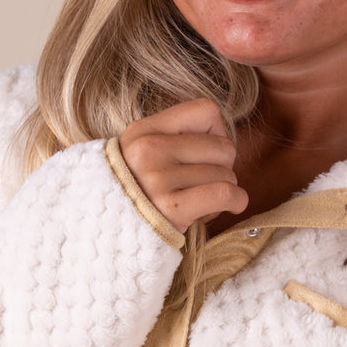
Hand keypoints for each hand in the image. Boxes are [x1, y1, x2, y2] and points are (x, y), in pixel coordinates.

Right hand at [119, 99, 248, 233]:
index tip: (205, 154)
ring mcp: (158, 178)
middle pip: (223, 146)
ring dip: (224, 190)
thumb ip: (174, 137)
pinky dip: (237, 202)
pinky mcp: (172, 207)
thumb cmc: (139, 195)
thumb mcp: (141, 154)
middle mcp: (148, 149)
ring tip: (200, 200)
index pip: (206, 110)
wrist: (109, 236)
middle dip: (223, 168)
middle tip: (203, 184)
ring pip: (227, 174)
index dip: (217, 133)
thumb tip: (221, 133)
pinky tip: (228, 207)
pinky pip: (226, 194)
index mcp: (142, 131)